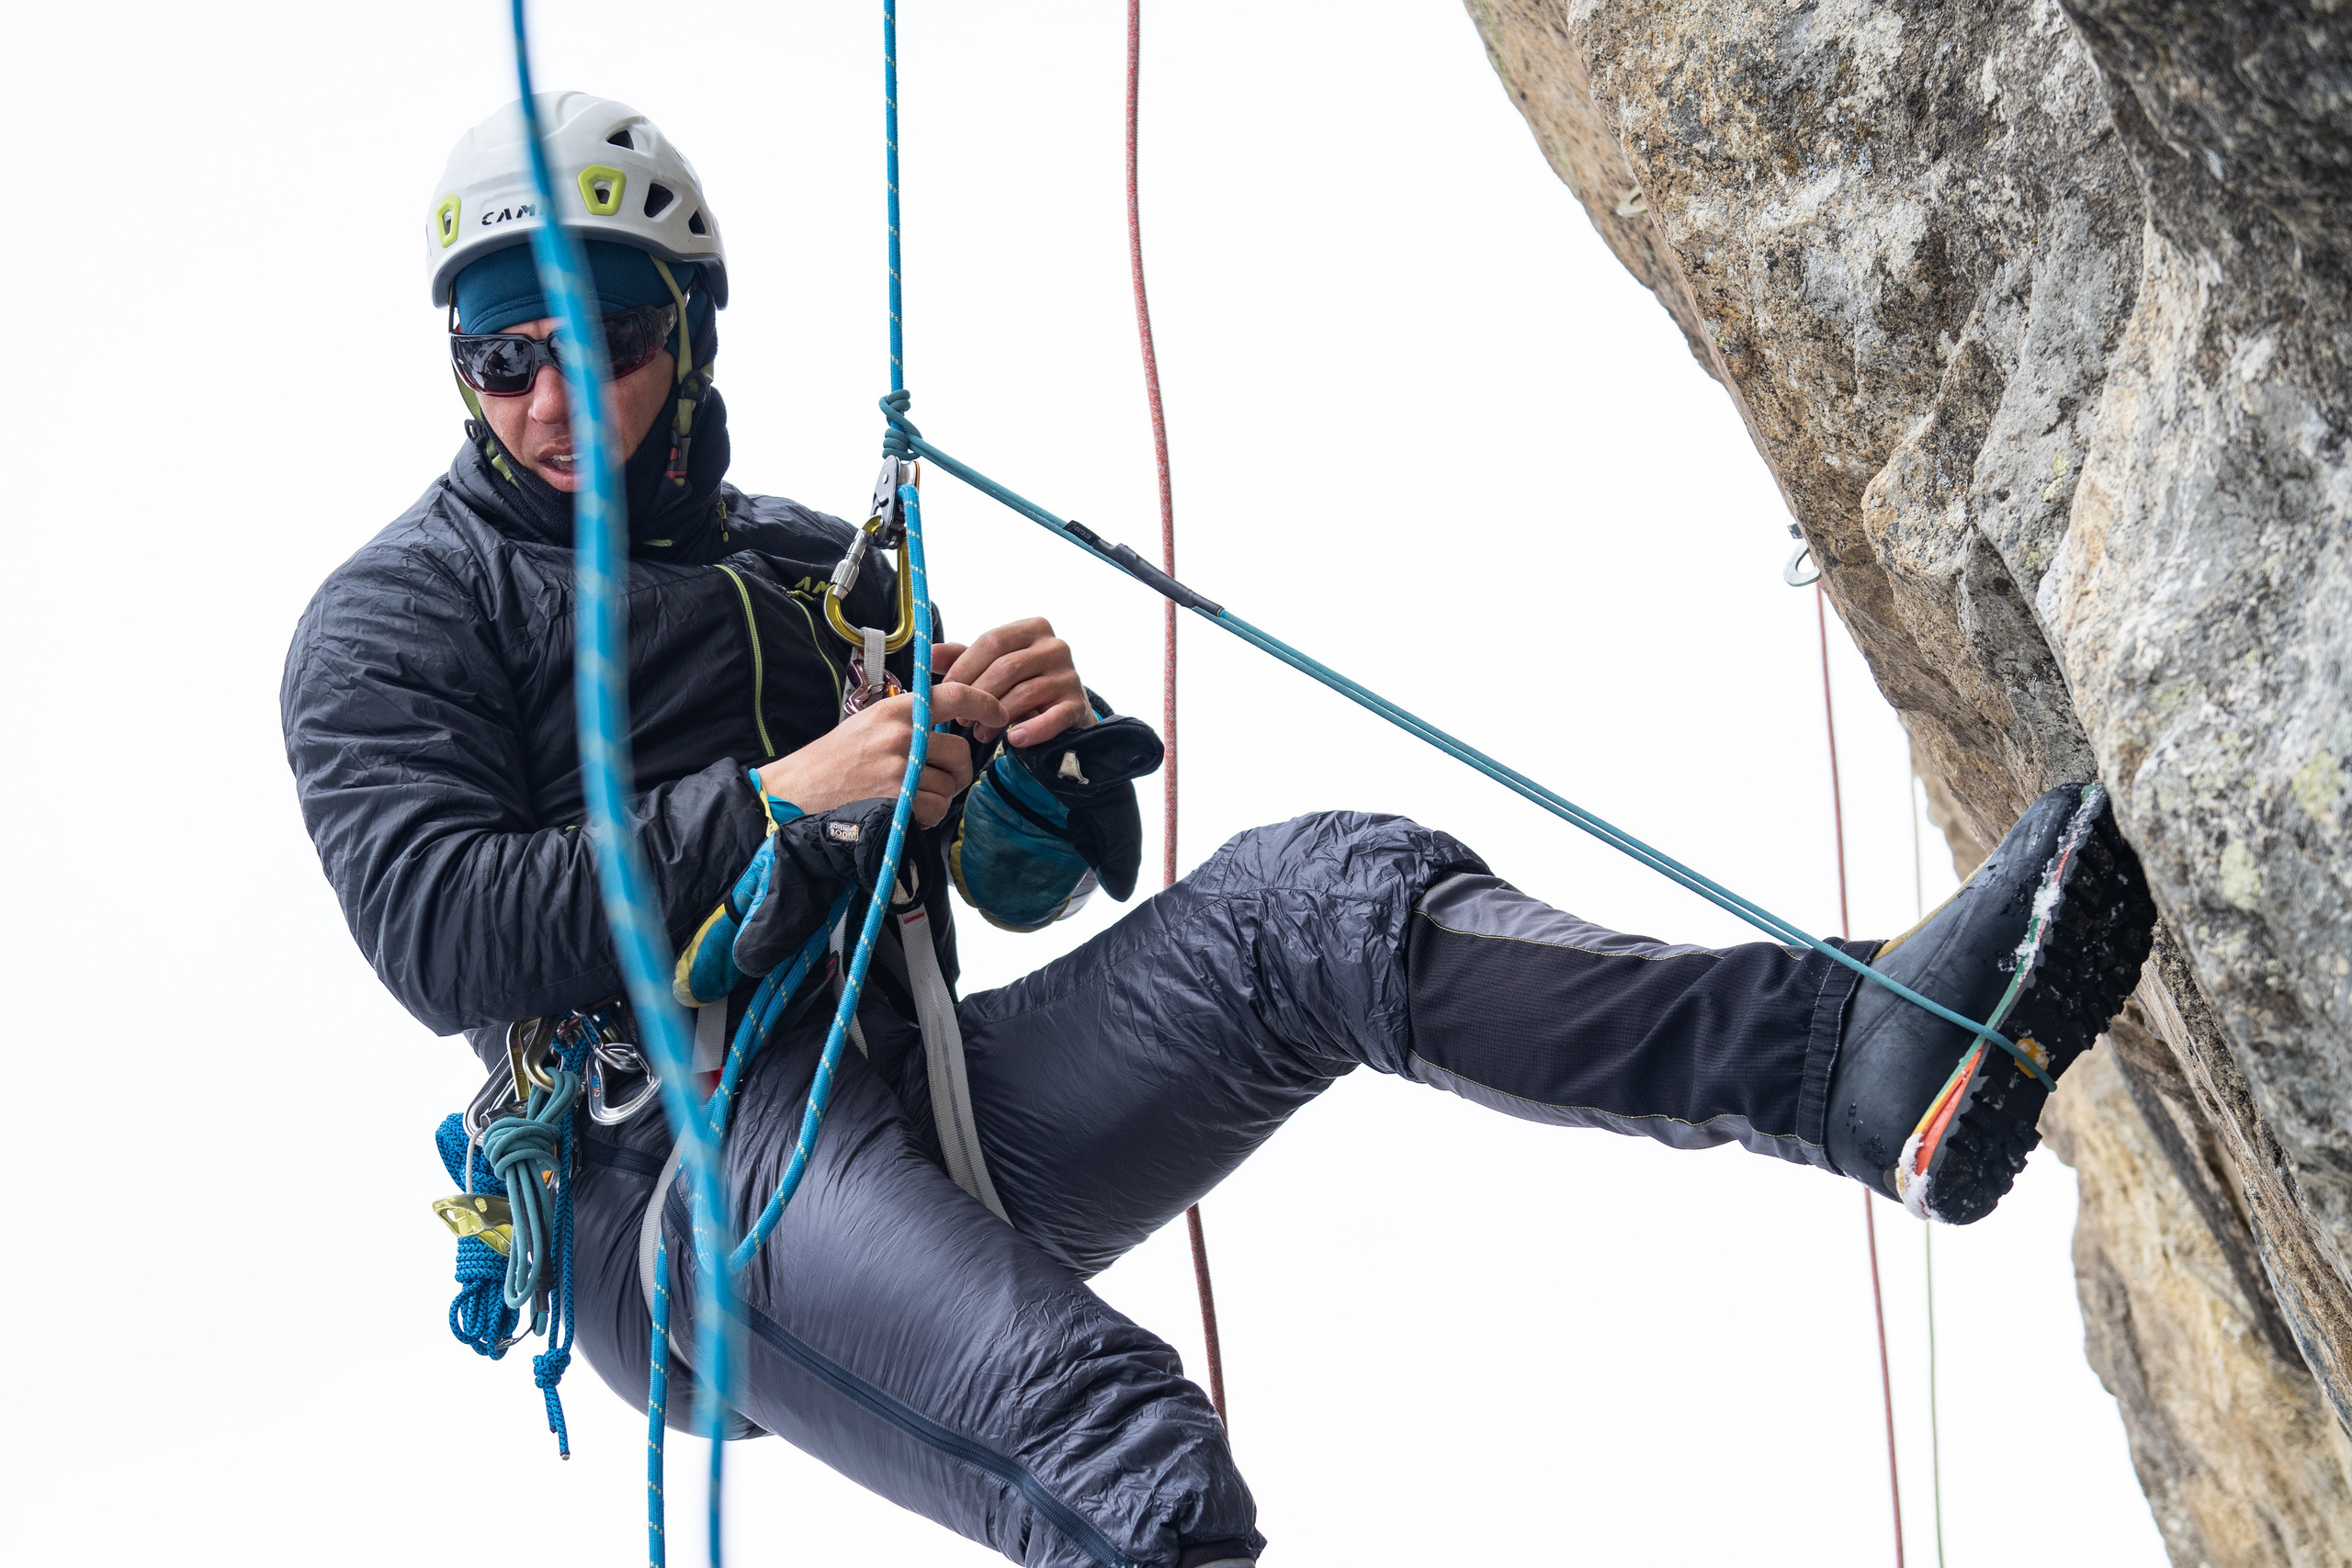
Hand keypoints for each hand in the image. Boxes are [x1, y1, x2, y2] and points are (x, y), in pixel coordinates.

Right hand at [757, 683, 1006, 828]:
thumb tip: (945, 730)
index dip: (984, 702)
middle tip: (941, 780)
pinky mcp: (897, 797)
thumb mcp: (868, 725)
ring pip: (950, 783)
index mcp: (895, 709)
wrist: (796, 792)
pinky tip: (908, 813)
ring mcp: (900, 765)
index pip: (954, 695)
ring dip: (938, 797)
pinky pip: (936, 807)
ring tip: (910, 798)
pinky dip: (927, 816)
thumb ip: (907, 723)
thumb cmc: (831, 762)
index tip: (998, 713)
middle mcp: (901, 733)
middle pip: (960, 750)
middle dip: (958, 771)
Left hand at [934, 617, 1092, 748]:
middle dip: (979, 695)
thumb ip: (961, 658)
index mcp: (1032, 628)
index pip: (992, 641)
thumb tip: (928, 654)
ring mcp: (1069, 675)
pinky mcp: (1077, 704)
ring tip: (981, 733)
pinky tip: (1014, 739)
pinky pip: (1053, 718)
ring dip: (997, 717)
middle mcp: (1055, 646)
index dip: (965, 667)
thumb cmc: (1020, 682)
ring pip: (1025, 693)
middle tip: (962, 718)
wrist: (1061, 709)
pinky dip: (1032, 730)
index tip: (948, 690)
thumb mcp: (991, 666)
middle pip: (1007, 667)